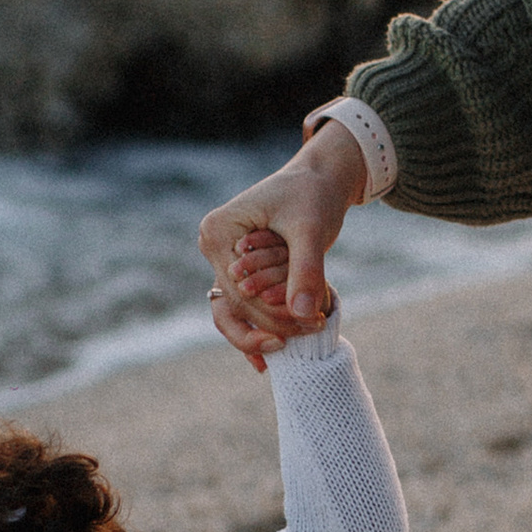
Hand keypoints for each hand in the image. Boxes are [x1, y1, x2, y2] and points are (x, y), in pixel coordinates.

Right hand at [200, 124, 365, 361]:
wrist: (318, 179)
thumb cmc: (312, 194)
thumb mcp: (311, 229)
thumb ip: (306, 269)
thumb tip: (303, 314)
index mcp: (218, 232)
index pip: (242, 292)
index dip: (275, 315)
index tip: (314, 322)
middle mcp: (213, 248)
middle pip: (236, 306)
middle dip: (274, 324)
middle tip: (314, 330)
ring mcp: (224, 260)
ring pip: (234, 313)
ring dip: (264, 331)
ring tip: (295, 345)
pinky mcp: (240, 269)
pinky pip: (244, 306)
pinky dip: (260, 326)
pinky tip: (275, 353)